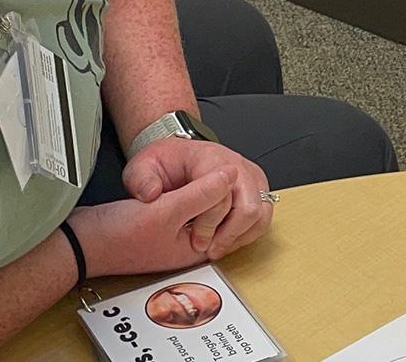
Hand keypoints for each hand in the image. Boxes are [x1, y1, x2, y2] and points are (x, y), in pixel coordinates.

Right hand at [68, 167, 236, 277]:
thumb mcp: (166, 210)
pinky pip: (184, 204)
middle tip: (182, 185)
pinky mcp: (162, 224)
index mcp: (196, 248)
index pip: (229, 215)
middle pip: (218, 211)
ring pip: (201, 205)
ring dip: (192, 191)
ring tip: (171, 187)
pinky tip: (164, 188)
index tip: (201, 178)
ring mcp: (175, 235)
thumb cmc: (115, 236)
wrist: (78, 241)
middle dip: (206, 192)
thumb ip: (202, 193)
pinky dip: (180, 193)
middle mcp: (189, 244)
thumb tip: (230, 175)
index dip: (221, 192)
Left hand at [123, 137, 273, 259]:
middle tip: (210, 250)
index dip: (209, 225)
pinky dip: (248, 234)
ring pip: (261, 214)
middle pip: (250, 207)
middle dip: (229, 235)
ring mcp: (251, 177)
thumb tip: (151, 193)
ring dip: (240, 237)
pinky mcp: (257, 188)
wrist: (179, 156)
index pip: (222, 196)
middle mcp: (238, 166)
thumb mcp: (142, 167)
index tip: (195, 241)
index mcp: (212, 159)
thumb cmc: (165, 162)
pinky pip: (263, 217)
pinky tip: (227, 241)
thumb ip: (141, 180)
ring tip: (218, 248)